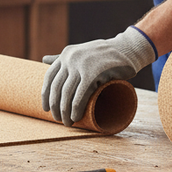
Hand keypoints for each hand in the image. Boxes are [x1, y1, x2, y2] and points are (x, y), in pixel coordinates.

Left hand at [41, 26, 155, 125]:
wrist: (128, 49)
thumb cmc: (104, 54)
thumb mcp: (81, 52)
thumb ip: (63, 57)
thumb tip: (43, 60)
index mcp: (66, 54)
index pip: (49, 77)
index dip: (45, 95)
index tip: (46, 108)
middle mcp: (70, 58)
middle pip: (56, 88)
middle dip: (55, 107)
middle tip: (58, 119)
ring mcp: (81, 66)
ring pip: (66, 94)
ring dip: (65, 112)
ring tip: (67, 122)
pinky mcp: (93, 74)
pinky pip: (80, 96)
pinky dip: (76, 109)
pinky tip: (76, 117)